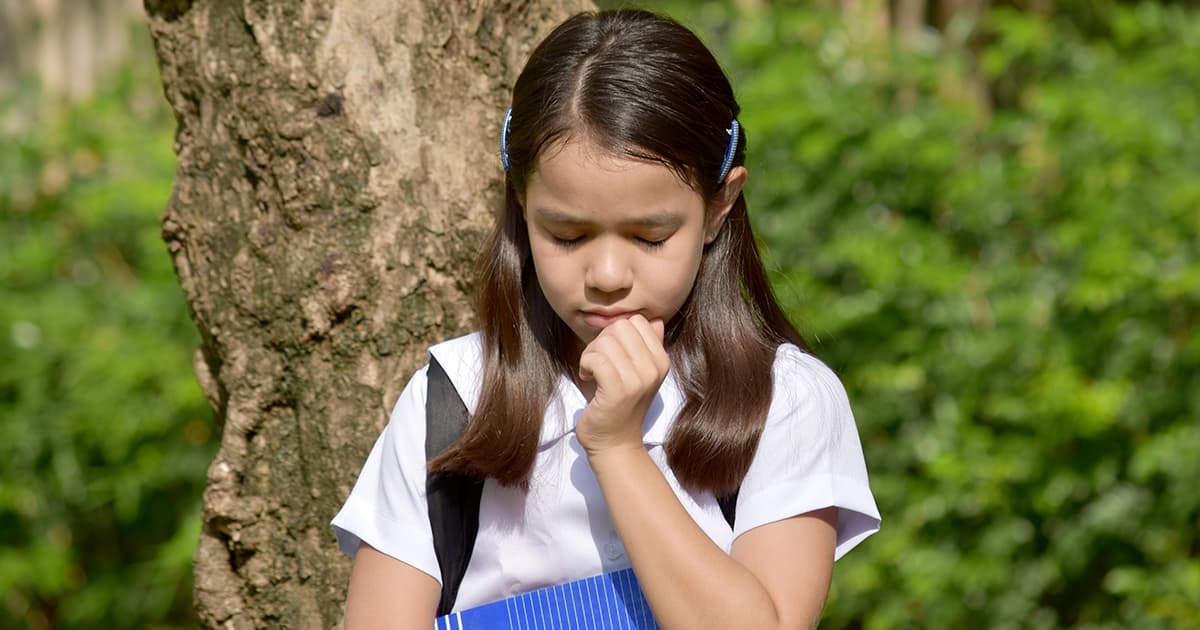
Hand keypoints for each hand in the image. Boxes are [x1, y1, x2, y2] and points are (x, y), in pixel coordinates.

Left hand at [575, 315, 668, 456]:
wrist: (615, 443)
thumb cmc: (619, 405)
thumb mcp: (638, 372)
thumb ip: (646, 345)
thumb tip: (654, 319)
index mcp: (661, 360)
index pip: (636, 321)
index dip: (616, 333)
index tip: (611, 355)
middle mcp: (654, 368)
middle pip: (619, 327)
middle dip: (600, 342)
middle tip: (597, 364)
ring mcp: (638, 379)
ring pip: (605, 341)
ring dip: (590, 355)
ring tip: (593, 373)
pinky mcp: (618, 390)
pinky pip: (596, 359)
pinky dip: (585, 365)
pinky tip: (588, 378)